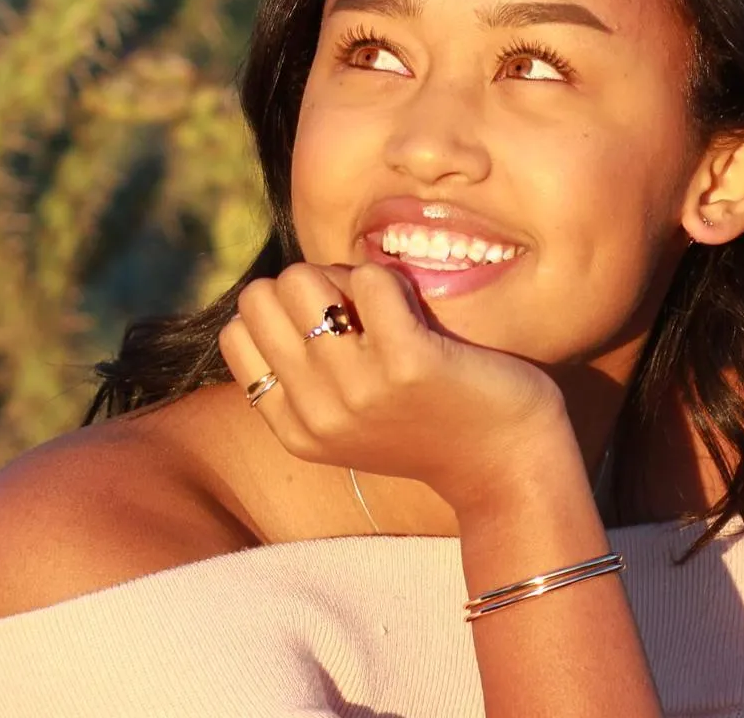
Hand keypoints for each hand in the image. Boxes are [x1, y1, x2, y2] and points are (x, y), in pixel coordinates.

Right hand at [217, 261, 569, 514]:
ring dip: (344, 278)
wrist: (506, 466)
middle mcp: (316, 413)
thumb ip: (305, 376)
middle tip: (355, 312)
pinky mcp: (407, 363)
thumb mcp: (347, 421)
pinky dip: (388, 279)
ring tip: (383, 309)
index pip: (237, 333)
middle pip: (262, 297)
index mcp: (295, 429)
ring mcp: (359, 389)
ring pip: (303, 280)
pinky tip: (414, 308)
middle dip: (306, 286)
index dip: (281, 313)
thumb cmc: (429, 426)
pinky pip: (369, 279)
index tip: (328, 328)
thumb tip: (277, 291)